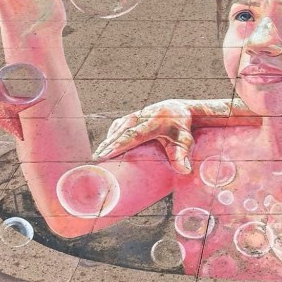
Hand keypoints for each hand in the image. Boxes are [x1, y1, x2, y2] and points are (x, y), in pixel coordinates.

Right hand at [93, 98, 259, 172]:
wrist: (178, 110)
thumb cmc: (181, 129)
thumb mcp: (185, 141)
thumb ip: (182, 155)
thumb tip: (185, 171)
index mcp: (154, 122)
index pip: (134, 135)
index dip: (120, 144)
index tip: (107, 154)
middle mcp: (141, 117)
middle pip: (121, 132)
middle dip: (108, 145)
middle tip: (96, 159)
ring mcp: (134, 116)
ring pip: (117, 129)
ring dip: (106, 142)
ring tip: (97, 157)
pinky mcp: (130, 118)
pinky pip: (117, 128)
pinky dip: (110, 137)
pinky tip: (105, 148)